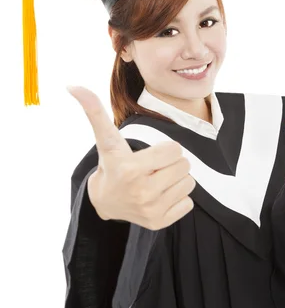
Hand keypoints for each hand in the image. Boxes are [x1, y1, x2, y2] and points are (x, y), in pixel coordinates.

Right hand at [66, 85, 195, 229]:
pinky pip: (188, 203)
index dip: (165, 149)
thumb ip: (94, 111)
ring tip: (158, 180)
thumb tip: (73, 85)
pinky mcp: (159, 223)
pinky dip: (178, 198)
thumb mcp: (106, 140)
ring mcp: (151, 210)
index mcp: (131, 169)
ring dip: (177, 179)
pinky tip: (161, 196)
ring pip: (189, 183)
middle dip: (172, 163)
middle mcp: (142, 192)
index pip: (175, 150)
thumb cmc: (111, 165)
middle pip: (184, 165)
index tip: (150, 155)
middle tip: (155, 168)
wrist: (104, 203)